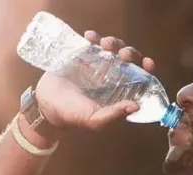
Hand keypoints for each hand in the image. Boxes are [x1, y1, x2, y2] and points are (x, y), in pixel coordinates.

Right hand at [35, 32, 156, 130]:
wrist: (45, 104)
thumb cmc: (72, 115)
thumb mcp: (94, 119)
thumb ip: (113, 115)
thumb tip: (136, 106)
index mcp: (119, 91)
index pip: (140, 77)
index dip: (146, 69)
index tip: (147, 63)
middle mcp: (112, 75)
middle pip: (129, 58)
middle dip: (130, 53)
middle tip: (122, 55)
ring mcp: (98, 63)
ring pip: (113, 46)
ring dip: (113, 42)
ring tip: (104, 45)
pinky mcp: (83, 54)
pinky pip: (93, 41)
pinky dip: (94, 36)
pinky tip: (89, 37)